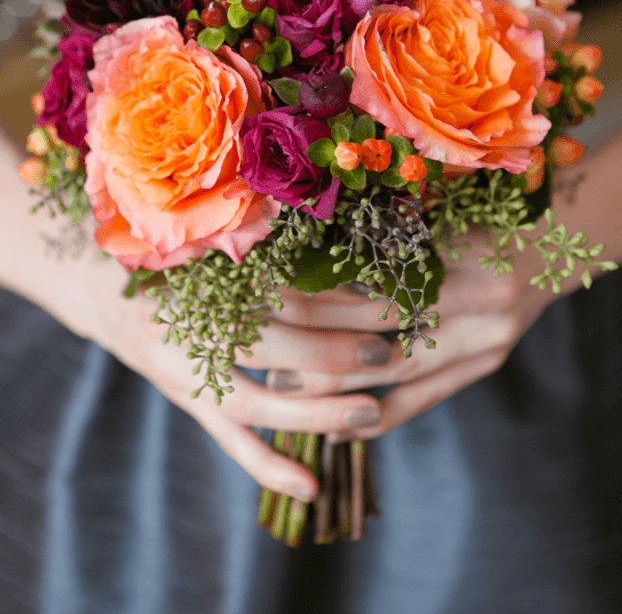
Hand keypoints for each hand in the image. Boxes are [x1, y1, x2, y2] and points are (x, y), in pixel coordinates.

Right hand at [92, 275, 395, 502]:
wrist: (111, 295)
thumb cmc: (182, 265)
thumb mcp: (226, 255)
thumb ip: (280, 267)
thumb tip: (356, 278)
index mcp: (211, 281)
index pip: (287, 296)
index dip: (340, 301)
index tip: (388, 303)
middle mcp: (197, 329)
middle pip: (277, 346)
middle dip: (336, 353)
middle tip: (389, 356)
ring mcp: (190, 373)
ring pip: (258, 400)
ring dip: (316, 413)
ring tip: (370, 415)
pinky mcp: (190, 405)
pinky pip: (231, 442)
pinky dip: (269, 466)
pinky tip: (310, 487)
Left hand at [265, 229, 549, 440]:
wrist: (547, 249)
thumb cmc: (478, 223)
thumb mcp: (435, 219)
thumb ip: (386, 237)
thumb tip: (305, 248)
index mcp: (457, 249)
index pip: (373, 276)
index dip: (318, 289)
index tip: (269, 295)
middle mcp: (475, 296)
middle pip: (380, 321)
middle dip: (316, 335)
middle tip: (261, 346)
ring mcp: (485, 337)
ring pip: (397, 368)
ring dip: (338, 384)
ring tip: (284, 391)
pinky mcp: (485, 365)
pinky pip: (426, 399)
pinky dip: (379, 418)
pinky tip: (337, 430)